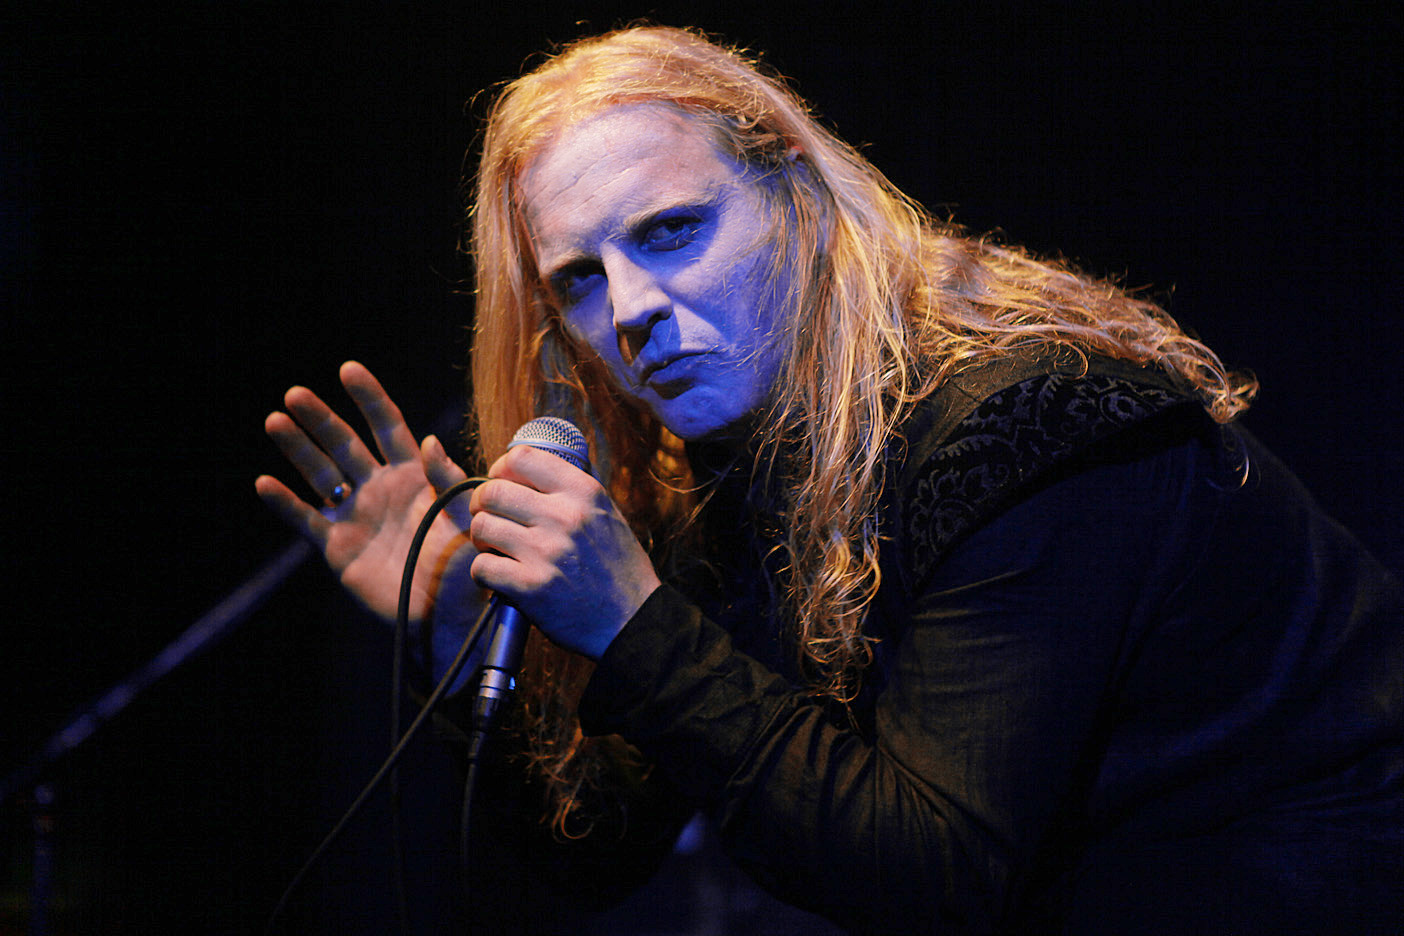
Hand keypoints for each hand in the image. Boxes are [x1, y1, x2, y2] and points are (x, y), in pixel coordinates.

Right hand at [255, 362, 483, 676]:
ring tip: (275, 421)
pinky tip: (264, 483)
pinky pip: (307, 519)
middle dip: (321, 418)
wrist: (451, 617)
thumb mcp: (466, 517)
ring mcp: (357, 515)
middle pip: (345, 443)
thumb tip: (429, 440)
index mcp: (415, 474)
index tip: (348, 369)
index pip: (388, 425)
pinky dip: (285, 503)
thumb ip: (447, 479)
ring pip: (320, 473)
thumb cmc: (469, 565)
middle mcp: (381, 488)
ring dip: (298, 448)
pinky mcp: (339, 546)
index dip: (369, 397)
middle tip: (295, 394)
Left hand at [468, 445, 661, 660]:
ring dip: (481, 539)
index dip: (501, 468)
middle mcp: (564, 516)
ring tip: (495, 548)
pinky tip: (499, 576)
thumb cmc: (618, 567)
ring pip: (482, 527)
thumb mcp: (606, 513)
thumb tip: (526, 470)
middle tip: (490, 518)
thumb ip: (569, 490)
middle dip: (482, 505)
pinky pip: (481, 566)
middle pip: (492, 491)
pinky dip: (484, 572)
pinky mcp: (530, 587)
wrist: (633, 619)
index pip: (522, 457)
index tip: (501, 483)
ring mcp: (545, 552)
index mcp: (584, 492)